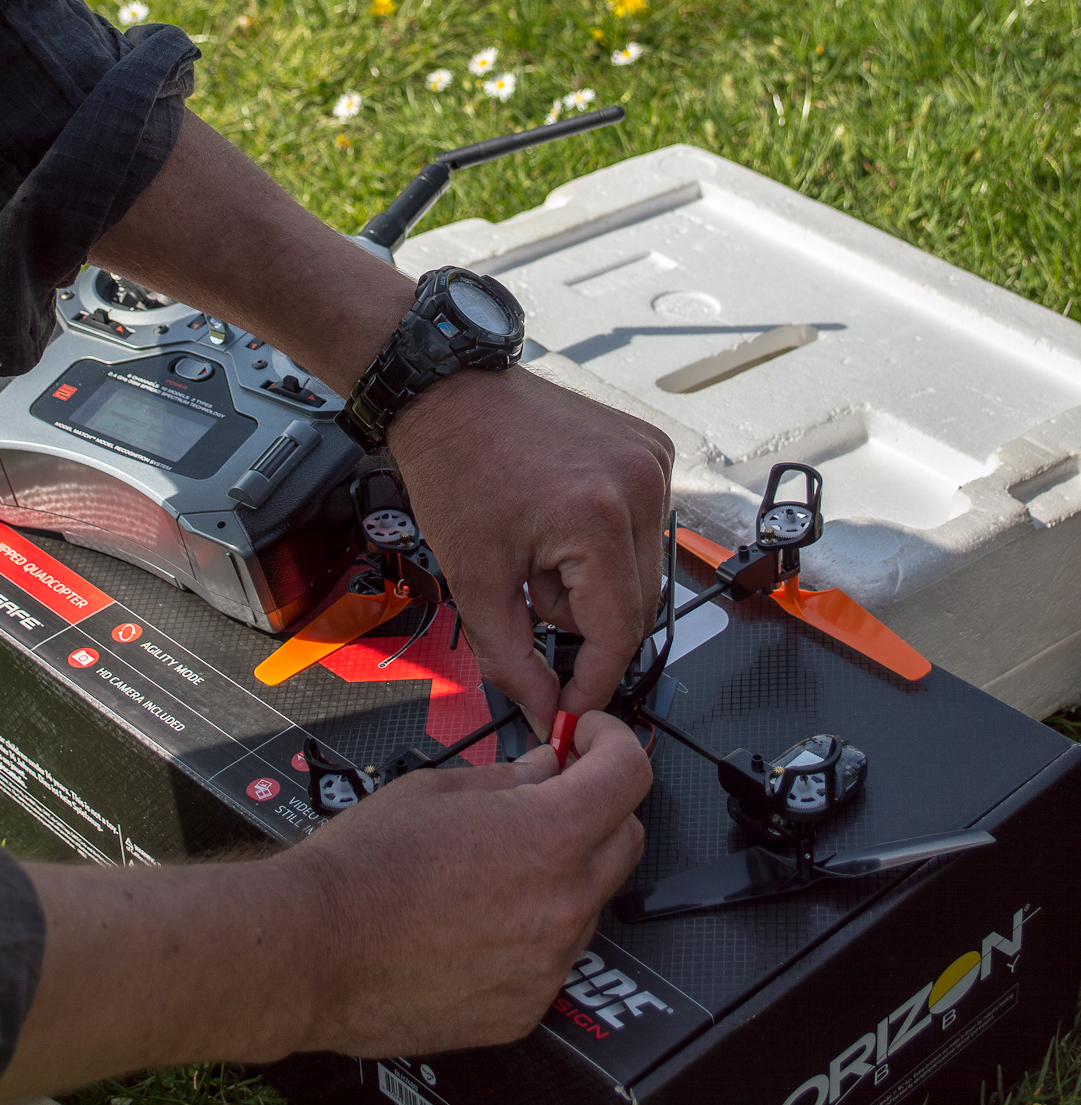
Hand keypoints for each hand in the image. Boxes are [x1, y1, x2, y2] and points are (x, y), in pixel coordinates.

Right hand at [286, 711, 650, 1055]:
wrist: (312, 949)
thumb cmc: (362, 867)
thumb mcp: (438, 787)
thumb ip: (507, 779)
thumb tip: (542, 772)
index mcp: (548, 836)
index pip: (629, 774)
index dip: (612, 743)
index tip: (590, 740)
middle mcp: (563, 904)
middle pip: (626, 838)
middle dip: (600, 804)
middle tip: (554, 790)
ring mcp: (548, 965)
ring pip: (591, 900)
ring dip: (566, 870)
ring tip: (499, 862)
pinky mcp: (526, 1009)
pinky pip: (555, 955)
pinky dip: (535, 928)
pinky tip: (482, 916)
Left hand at [387, 363, 672, 731]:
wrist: (451, 394)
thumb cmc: (456, 468)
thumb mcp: (473, 580)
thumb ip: (511, 660)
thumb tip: (544, 710)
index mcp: (597, 517)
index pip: (619, 634)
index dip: (592, 682)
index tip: (570, 709)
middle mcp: (639, 484)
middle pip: (638, 607)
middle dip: (583, 621)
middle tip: (530, 592)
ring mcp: (652, 463)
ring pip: (645, 572)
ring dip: (596, 583)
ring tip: (542, 547)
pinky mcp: (653, 451)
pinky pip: (646, 528)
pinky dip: (608, 543)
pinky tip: (564, 519)